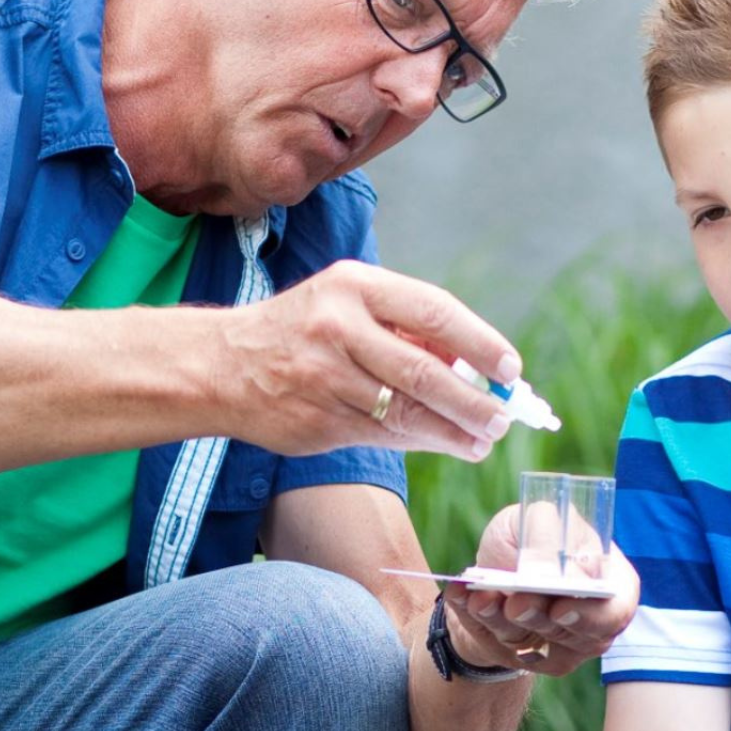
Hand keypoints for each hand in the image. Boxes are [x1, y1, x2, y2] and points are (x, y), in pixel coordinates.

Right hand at [214, 261, 523, 460]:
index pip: (435, 312)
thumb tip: (475, 365)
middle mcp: (339, 327)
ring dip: (454, 431)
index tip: (510, 369)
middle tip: (503, 419)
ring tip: (482, 440)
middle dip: (473, 400)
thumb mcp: (346, 305)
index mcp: (355, 286)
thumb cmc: (300, 331)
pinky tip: (444, 444)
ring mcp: (326, 377)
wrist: (221, 366)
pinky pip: (383, 435)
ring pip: (407, 412)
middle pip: (426, 371)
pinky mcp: (319, 419)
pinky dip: (420, 442)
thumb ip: (403, 328)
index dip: (480, 343)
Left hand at [443, 506, 640, 676]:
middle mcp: (588, 626)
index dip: (590, 615)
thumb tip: (544, 571)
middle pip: (569, 634)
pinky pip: (488, 641)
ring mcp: (551, 648)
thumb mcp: (540, 518)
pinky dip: (471, 617)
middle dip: (538, 616)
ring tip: (481, 598)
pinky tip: (460, 594)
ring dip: (499, 618)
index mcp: (611, 587)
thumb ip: (546, 535)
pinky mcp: (513, 656)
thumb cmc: (531, 540)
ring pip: (525, 641)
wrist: (495, 569)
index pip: (614, 613)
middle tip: (516, 604)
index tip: (560, 607)